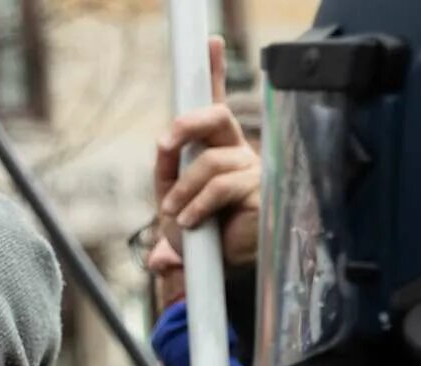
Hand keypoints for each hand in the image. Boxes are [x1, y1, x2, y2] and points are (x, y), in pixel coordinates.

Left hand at [156, 36, 259, 266]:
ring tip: (177, 215)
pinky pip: (221, 186)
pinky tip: (193, 222)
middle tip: (164, 147)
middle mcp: (236, 150)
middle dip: (185, 125)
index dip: (213, 71)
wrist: (209, 267)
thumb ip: (166, 171)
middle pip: (216, 116)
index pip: (215, 103)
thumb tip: (162, 146)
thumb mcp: (171, 196)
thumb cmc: (194, 230)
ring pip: (211, 160)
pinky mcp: (258, 191)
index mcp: (214, 147)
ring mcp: (250, 169)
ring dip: (184, 190)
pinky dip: (198, 205)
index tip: (208, 42)